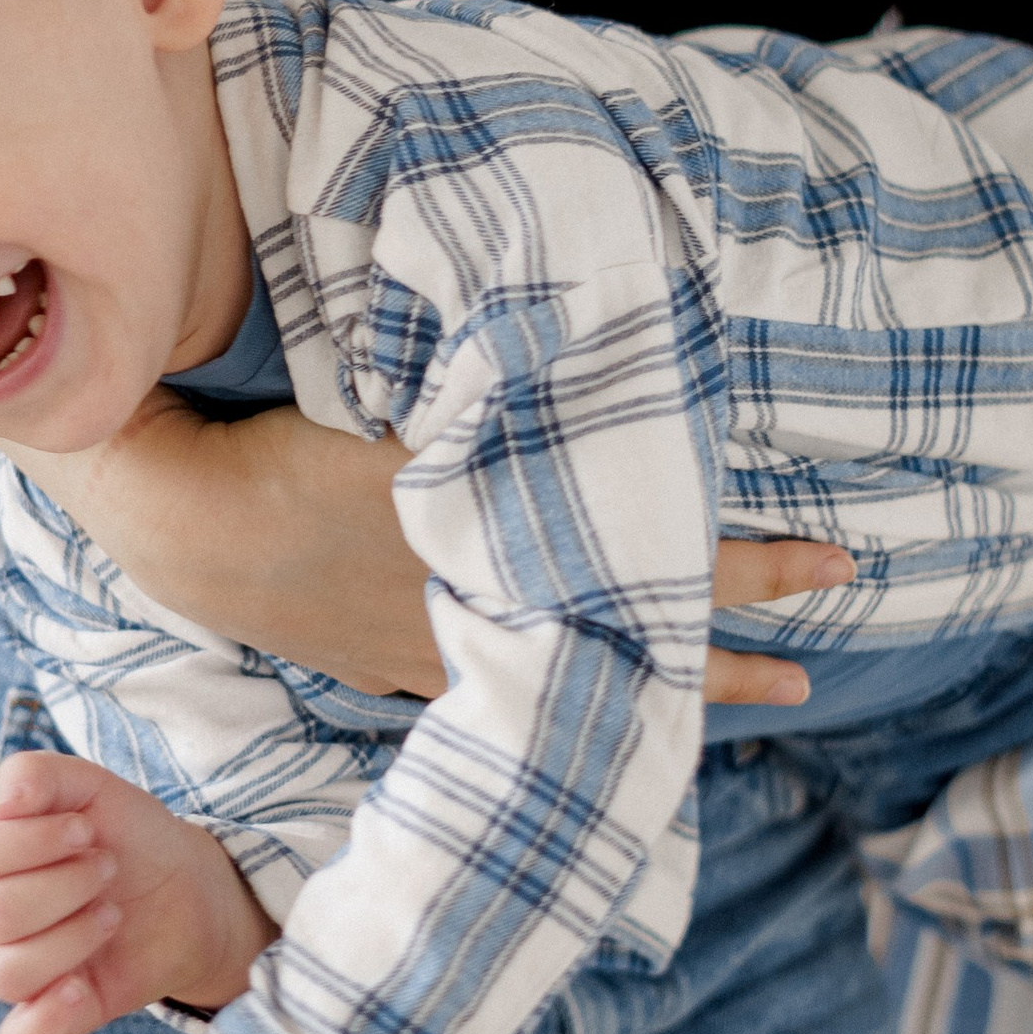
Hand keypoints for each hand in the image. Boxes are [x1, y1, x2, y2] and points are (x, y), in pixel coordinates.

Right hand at [0, 748, 273, 1033]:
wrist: (193, 888)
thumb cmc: (132, 836)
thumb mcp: (96, 787)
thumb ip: (42, 775)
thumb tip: (5, 796)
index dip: (29, 840)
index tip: (88, 827)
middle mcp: (2, 917)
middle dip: (65, 885)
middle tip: (110, 868)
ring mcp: (30, 968)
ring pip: (5, 973)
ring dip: (70, 938)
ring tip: (114, 916)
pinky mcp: (63, 1012)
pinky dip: (44, 1021)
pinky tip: (81, 989)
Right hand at [13, 395, 849, 705]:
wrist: (188, 521)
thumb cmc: (295, 439)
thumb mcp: (407, 390)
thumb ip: (504, 374)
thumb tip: (608, 329)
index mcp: (513, 545)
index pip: (666, 561)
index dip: (759, 561)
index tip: (845, 561)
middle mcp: (501, 611)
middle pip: (649, 626)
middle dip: (745, 627)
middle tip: (833, 625)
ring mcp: (448, 650)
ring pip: (592, 673)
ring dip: (681, 679)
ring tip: (774, 691)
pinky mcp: (395, 664)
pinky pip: (510, 687)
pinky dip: (572, 693)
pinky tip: (599, 704)